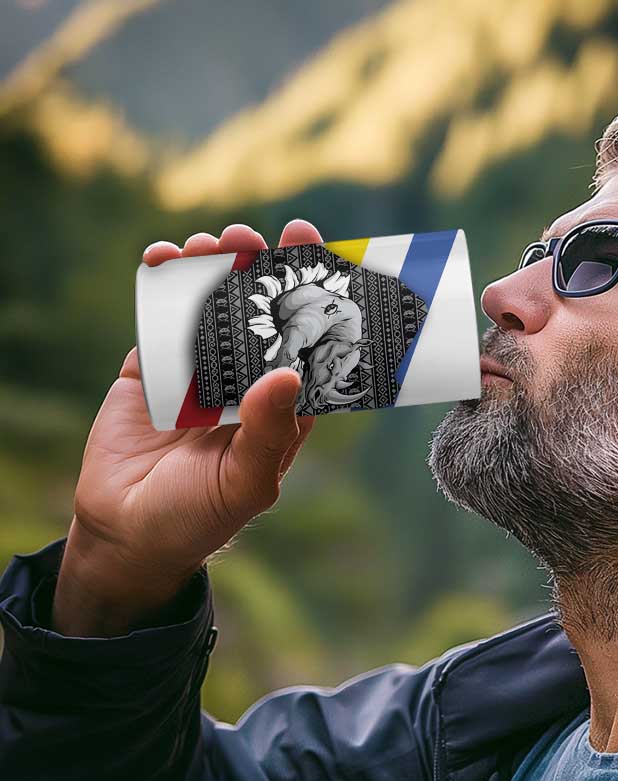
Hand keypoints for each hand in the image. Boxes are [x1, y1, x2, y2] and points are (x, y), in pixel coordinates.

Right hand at [52, 220, 322, 636]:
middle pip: (260, 316)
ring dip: (213, 270)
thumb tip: (288, 374)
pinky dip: (163, 286)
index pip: (306, 346)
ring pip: (212, 308)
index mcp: (281, 409)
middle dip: (261, 272)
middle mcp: (246, 384)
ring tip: (212, 243)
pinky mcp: (153, 370)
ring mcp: (199, 373)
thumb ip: (269, 432)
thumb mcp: (245, 482)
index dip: (313, 303)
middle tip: (256, 236)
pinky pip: (161, 320)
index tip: (317, 257)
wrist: (127, 533)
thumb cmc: (200, 517)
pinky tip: (165, 258)